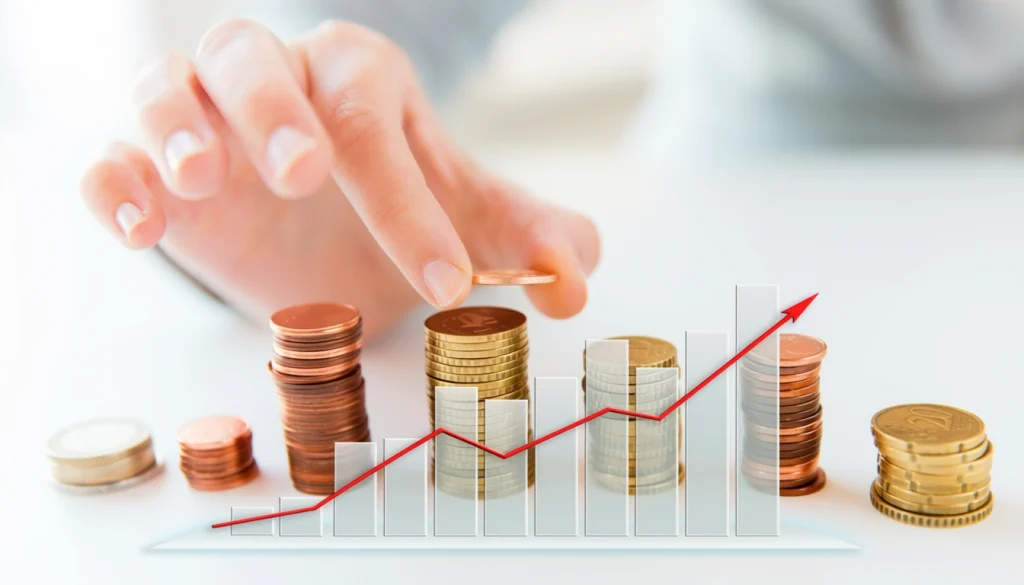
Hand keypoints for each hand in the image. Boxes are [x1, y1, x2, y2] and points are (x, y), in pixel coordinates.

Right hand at [80, 19, 599, 338]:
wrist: (320, 239)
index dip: (410, 205)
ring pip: (165, 84)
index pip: (375, 125)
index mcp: (358, 78)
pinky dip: (114, 181)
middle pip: (256, 61)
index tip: (444, 283)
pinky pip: (109, 154)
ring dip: (175, 125)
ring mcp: (201, 115)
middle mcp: (274, 79)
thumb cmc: (392, 214)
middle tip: (305, 172)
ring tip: (200, 180)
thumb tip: (574, 282)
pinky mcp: (145, 164)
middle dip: (276, 113)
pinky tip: (141, 227)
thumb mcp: (468, 223)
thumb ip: (531, 240)